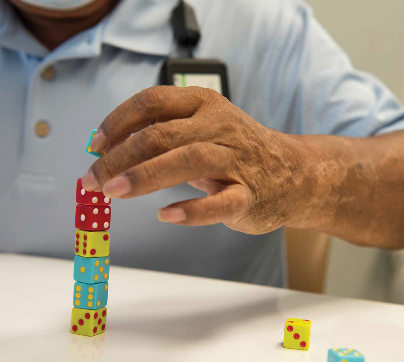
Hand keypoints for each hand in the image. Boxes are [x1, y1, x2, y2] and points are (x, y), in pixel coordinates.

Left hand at [81, 86, 303, 233]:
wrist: (294, 172)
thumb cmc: (238, 150)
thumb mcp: (203, 128)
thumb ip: (163, 135)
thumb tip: (109, 152)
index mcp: (204, 104)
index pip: (152, 101)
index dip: (118, 122)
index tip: (96, 146)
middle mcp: (221, 126)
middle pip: (162, 134)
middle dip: (120, 157)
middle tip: (93, 180)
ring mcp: (238, 160)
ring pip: (189, 160)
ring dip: (146, 176)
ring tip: (114, 192)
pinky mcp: (250, 194)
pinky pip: (220, 202)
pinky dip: (192, 210)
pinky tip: (167, 216)